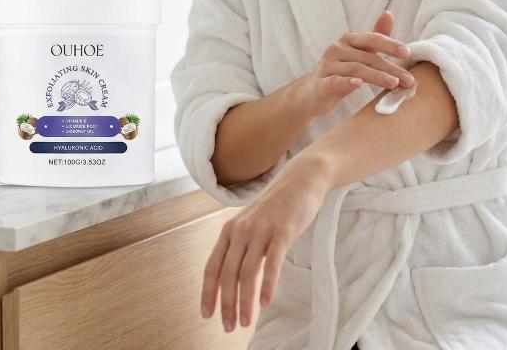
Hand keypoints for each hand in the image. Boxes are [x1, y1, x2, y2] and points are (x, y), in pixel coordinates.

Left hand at [200, 156, 331, 331]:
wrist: (300, 180)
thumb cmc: (275, 207)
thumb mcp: (251, 225)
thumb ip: (241, 247)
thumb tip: (231, 279)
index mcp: (230, 230)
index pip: (212, 266)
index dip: (208, 292)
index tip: (206, 315)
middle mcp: (241, 230)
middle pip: (228, 273)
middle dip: (226, 303)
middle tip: (228, 327)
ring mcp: (261, 230)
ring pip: (247, 272)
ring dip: (245, 301)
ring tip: (245, 321)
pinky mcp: (282, 231)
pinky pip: (272, 263)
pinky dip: (267, 285)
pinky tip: (264, 302)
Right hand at [298, 10, 412, 117]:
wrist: (312, 92)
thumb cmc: (340, 71)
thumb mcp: (358, 54)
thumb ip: (375, 36)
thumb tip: (389, 14)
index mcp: (347, 40)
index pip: (372, 39)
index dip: (390, 45)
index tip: (407, 53)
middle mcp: (336, 48)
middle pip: (368, 57)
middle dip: (390, 68)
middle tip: (409, 80)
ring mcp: (327, 65)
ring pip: (355, 69)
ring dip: (377, 76)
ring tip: (394, 84)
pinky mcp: (321, 83)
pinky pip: (335, 81)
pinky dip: (347, 82)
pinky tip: (358, 84)